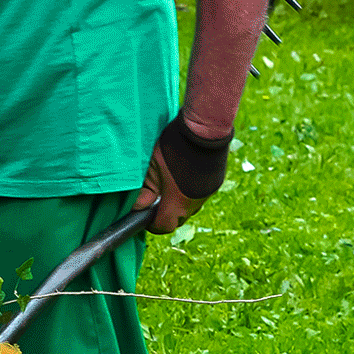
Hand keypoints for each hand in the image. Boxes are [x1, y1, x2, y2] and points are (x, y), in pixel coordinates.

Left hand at [135, 114, 232, 235]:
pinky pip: (199, 195)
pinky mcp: (216, 182)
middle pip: (177, 219)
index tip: (146, 217)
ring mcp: (207, 193)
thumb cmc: (174, 147)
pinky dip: (190, 192)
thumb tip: (136, 208)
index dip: (153, 224)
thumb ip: (144, 192)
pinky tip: (184, 178)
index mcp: (177, 203)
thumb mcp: (152, 168)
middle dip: (165, 213)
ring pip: (190, 208)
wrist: (204, 127)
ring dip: (179, 203)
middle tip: (156, 200)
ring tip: (170, 187)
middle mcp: (194, 203)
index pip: (163, 227)